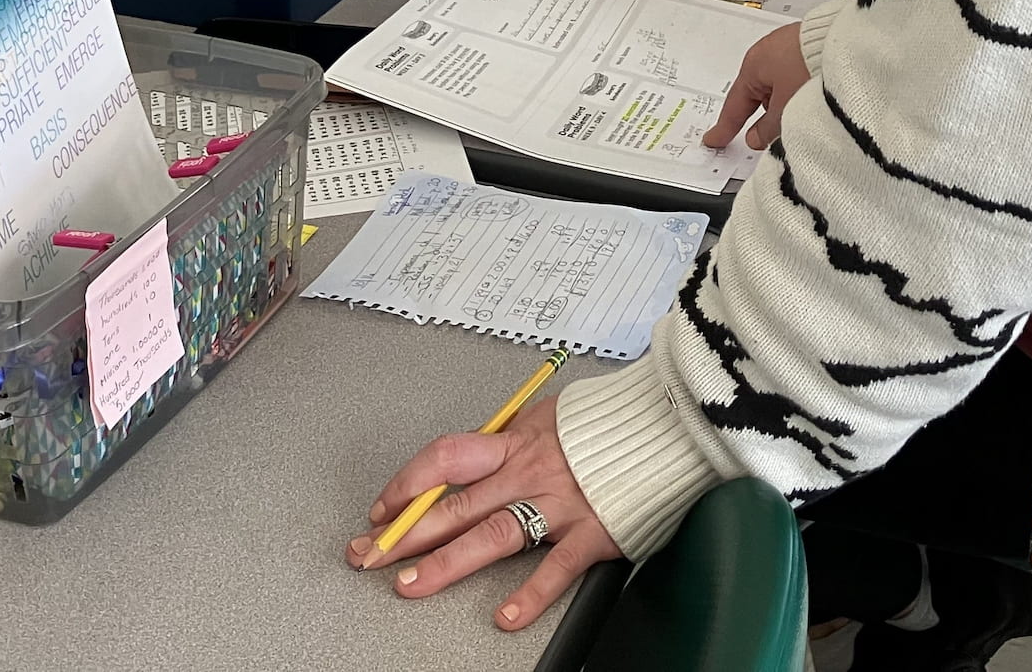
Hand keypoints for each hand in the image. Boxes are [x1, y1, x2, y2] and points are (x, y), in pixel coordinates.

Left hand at [345, 399, 620, 629]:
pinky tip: (504, 616)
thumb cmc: (603, 421)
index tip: (382, 509)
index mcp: (513, 440)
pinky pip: (555, 569)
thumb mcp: (544, 415)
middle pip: (454, 504)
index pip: (444, 459)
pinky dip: (529, 596)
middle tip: (370, 555)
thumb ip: (509, 440)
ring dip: (445, 563)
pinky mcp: (591, 533)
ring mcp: (558, 504)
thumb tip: (476, 454)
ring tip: (410, 584)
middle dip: (406, 532)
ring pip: (490, 535)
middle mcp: (527, 471)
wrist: (661, 422)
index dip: (407, 484)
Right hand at [700, 21, 810, 149]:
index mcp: (753, 65)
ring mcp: (791, 47)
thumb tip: (755, 139)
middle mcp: (768, 53)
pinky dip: (801, 90)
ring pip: (781, 85)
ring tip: (807, 116)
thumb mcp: (786, 108)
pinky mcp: (812, 46)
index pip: (736, 105)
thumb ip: (767, 129)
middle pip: (761, 95)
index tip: (713, 140)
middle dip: (766, 116)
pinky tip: (816, 99)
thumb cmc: (809, 68)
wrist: (849, 39)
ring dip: (788, 103)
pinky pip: (798, 75)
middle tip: (774, 137)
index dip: (725, 127)